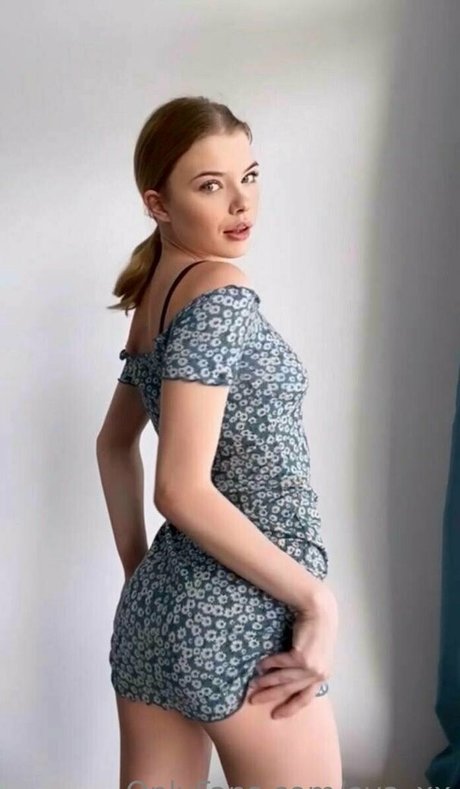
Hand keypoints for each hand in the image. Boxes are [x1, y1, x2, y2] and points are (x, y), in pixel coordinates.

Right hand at [247, 589, 338, 718]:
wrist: (319, 611)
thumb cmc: (315, 629)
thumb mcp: (314, 653)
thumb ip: (304, 668)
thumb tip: (285, 680)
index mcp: (323, 675)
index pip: (305, 698)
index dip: (290, 708)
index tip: (275, 716)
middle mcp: (319, 674)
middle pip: (291, 690)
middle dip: (271, 697)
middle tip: (254, 701)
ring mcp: (312, 667)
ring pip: (284, 679)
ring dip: (266, 682)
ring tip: (253, 684)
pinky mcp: (303, 658)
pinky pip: (281, 664)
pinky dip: (269, 665)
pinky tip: (260, 665)